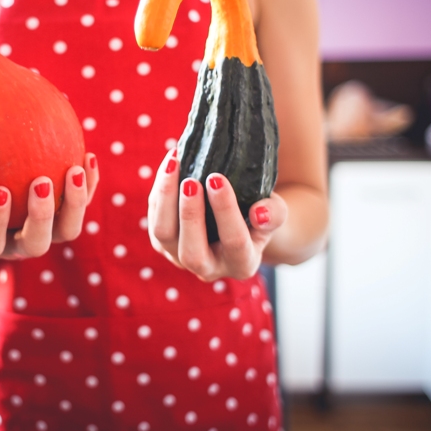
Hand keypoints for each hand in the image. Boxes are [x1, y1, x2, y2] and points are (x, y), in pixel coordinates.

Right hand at [0, 154, 98, 262]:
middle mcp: (19, 246)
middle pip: (37, 243)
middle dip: (43, 216)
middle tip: (42, 182)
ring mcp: (45, 236)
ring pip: (67, 229)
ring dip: (76, 202)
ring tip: (75, 168)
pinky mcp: (64, 220)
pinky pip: (80, 205)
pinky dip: (88, 185)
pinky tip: (88, 156)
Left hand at [147, 149, 286, 280]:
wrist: (239, 221)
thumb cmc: (259, 214)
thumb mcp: (276, 213)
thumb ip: (274, 214)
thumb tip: (259, 212)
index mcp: (242, 264)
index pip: (235, 242)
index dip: (226, 211)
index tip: (218, 180)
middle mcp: (209, 268)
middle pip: (192, 253)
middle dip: (190, 215)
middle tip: (191, 181)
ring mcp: (181, 258)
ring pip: (163, 236)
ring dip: (166, 199)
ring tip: (174, 164)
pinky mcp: (163, 243)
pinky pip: (154, 218)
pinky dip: (160, 190)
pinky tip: (171, 162)